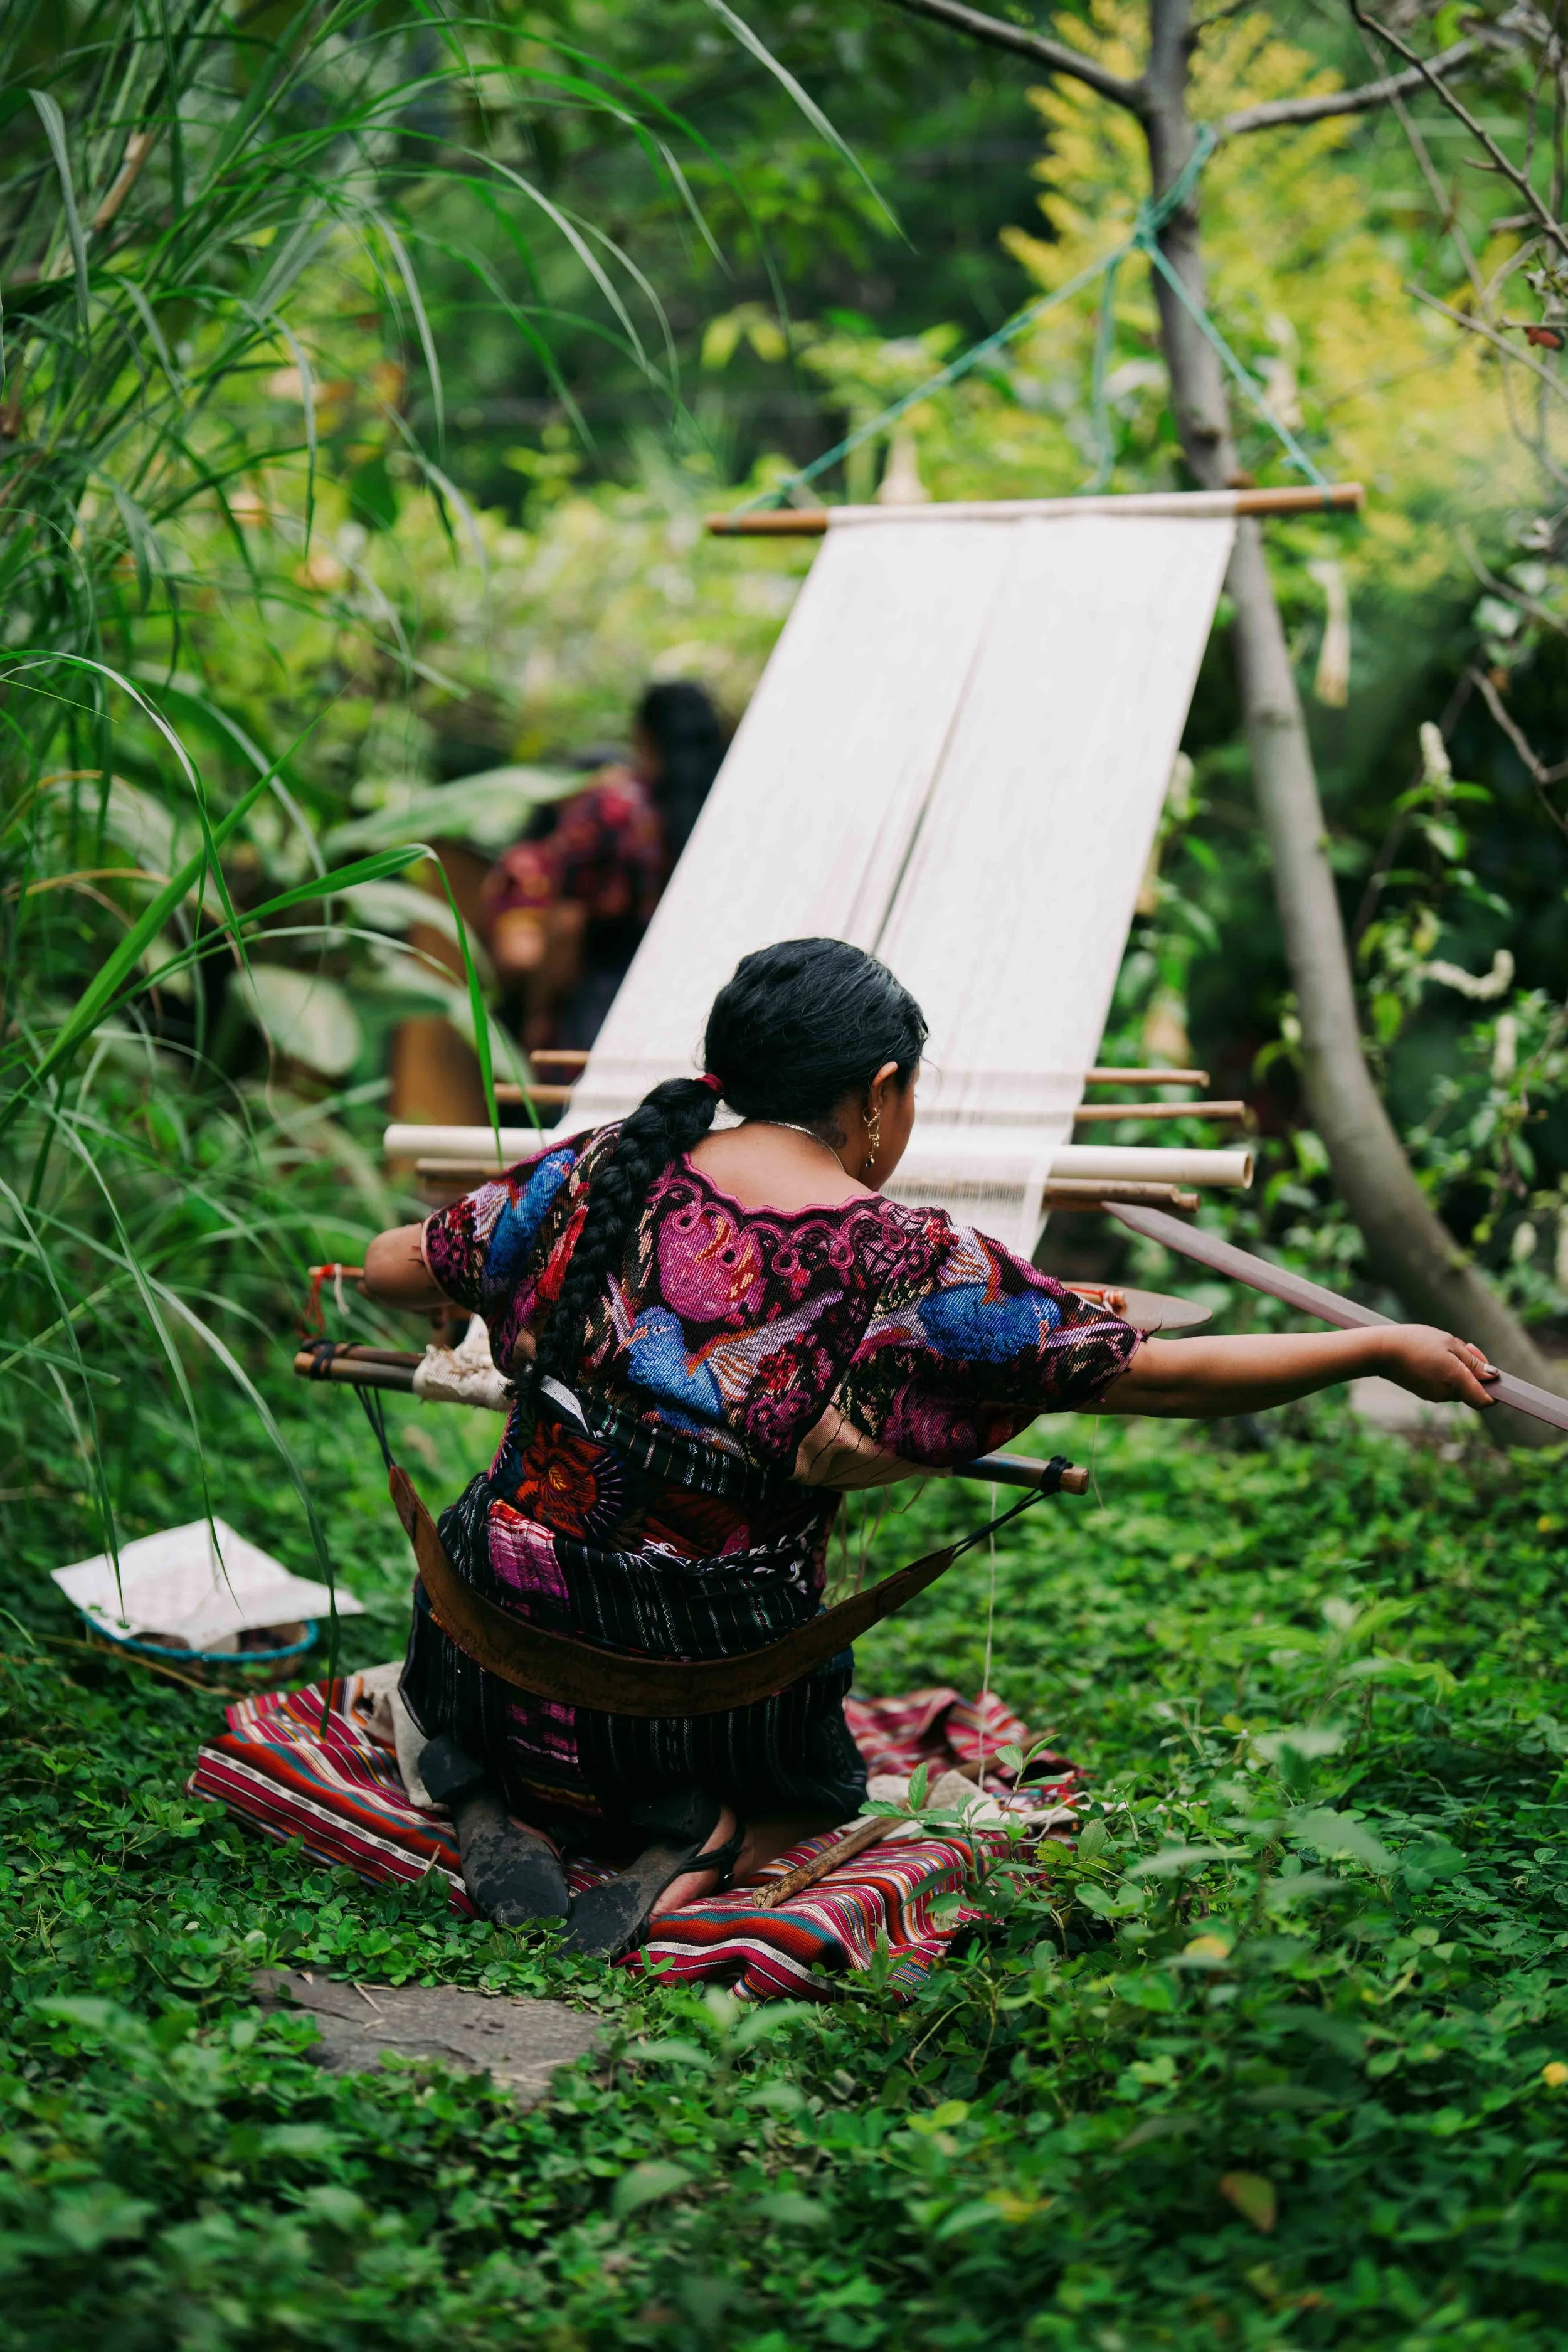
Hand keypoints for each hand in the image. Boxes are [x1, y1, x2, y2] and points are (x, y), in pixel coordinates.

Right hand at [1377, 1325, 1498, 1408]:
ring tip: (1444, 1346)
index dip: (1494, 1390)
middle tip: (1466, 1345)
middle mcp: (1446, 1393)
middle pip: (1472, 1388)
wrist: (1379, 1351)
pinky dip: (1445, 1372)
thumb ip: (1473, 1362)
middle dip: (1474, 1369)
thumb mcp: (1449, 1344)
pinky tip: (1432, 1354)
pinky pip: (1443, 1384)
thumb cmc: (1415, 1342)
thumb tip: (1493, 1376)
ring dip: (1459, 1368)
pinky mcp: (1423, 1392)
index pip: (1484, 1400)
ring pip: (1457, 1385)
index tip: (1493, 1375)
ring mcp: (1433, 1395)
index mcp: (1455, 1381)